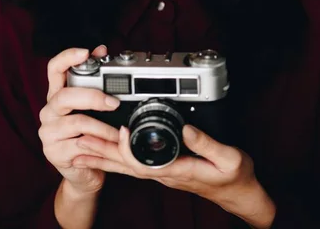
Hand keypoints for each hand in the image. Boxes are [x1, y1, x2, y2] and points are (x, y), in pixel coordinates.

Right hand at [38, 45, 120, 196]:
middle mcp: (48, 111)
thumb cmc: (89, 133)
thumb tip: (102, 49)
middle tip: (114, 103)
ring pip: (76, 122)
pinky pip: (80, 144)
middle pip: (64, 96)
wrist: (84, 171)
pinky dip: (99, 144)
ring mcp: (48, 132)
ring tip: (118, 132)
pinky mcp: (54, 153)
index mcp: (57, 94)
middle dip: (93, 97)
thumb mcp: (93, 106)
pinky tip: (109, 146)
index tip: (85, 52)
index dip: (67, 57)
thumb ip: (95, 78)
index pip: (54, 69)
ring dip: (103, 127)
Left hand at [73, 123, 274, 225]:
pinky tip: (107, 154)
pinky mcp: (165, 169)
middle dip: (102, 152)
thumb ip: (207, 142)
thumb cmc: (234, 176)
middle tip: (81, 140)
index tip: (117, 129)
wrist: (239, 192)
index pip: (144, 162)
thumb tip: (186, 126)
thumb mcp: (228, 157)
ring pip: (127, 166)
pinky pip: (135, 165)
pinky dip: (117, 158)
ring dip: (104, 156)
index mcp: (177, 169)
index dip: (127, 147)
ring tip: (83, 148)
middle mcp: (165, 173)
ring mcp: (163, 173)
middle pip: (127, 165)